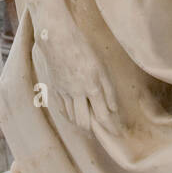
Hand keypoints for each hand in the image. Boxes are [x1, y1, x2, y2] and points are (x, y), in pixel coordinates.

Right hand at [31, 6, 116, 133]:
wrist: (57, 39)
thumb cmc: (82, 48)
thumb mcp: (101, 67)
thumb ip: (107, 89)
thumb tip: (113, 109)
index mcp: (92, 86)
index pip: (103, 115)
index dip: (111, 127)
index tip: (117, 133)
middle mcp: (77, 93)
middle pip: (85, 122)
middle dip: (94, 130)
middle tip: (102, 132)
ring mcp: (64, 92)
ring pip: (72, 118)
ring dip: (82, 124)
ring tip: (89, 126)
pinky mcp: (54, 89)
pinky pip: (62, 110)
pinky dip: (69, 116)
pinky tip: (74, 116)